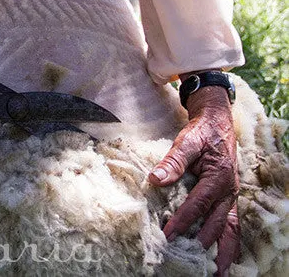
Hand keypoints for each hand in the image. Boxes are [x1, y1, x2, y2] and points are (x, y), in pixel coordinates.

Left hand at [148, 86, 239, 275]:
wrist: (217, 124)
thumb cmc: (201, 133)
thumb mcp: (187, 141)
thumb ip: (173, 161)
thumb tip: (155, 179)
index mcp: (218, 178)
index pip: (197, 205)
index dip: (182, 221)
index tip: (168, 235)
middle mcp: (228, 191)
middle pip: (215, 223)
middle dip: (200, 243)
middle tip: (185, 260)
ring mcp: (230, 197)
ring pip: (229, 230)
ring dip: (223, 252)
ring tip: (216, 273)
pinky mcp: (228, 199)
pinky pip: (231, 225)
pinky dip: (227, 242)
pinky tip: (220, 257)